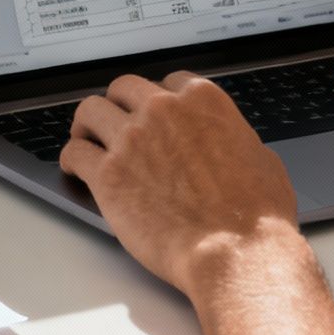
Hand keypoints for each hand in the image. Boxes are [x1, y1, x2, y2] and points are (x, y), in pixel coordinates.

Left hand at [61, 72, 301, 298]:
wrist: (236, 252)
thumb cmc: (256, 217)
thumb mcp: (261, 159)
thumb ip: (234, 139)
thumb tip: (228, 142)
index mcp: (203, 101)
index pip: (168, 81)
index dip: (159, 99)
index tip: (152, 114)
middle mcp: (162, 110)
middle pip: (124, 89)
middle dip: (120, 106)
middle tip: (116, 123)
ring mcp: (131, 139)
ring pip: (90, 111)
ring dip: (88, 124)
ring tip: (86, 139)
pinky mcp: (107, 173)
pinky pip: (75, 151)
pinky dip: (72, 158)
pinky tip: (75, 168)